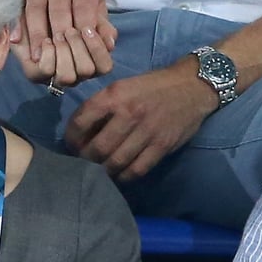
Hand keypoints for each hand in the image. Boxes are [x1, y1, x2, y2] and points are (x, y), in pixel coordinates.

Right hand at [11, 0, 116, 85]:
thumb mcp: (93, 6)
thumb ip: (101, 26)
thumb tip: (109, 44)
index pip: (84, 12)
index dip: (81, 36)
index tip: (78, 57)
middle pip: (60, 13)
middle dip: (58, 40)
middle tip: (57, 62)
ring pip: (37, 10)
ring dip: (37, 36)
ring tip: (37, 57)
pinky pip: (18, 4)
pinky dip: (16, 23)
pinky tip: (16, 41)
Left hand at [64, 57, 217, 180]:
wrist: (190, 86)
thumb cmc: (152, 85)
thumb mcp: (123, 85)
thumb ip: (104, 104)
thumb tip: (83, 129)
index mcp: (115, 95)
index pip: (82, 120)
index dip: (71, 136)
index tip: (70, 144)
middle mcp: (129, 113)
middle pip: (97, 148)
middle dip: (85, 159)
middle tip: (82, 161)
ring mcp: (146, 132)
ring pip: (115, 162)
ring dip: (102, 170)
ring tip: (98, 170)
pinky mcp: (161, 146)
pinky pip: (136, 170)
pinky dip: (123, 176)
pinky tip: (118, 174)